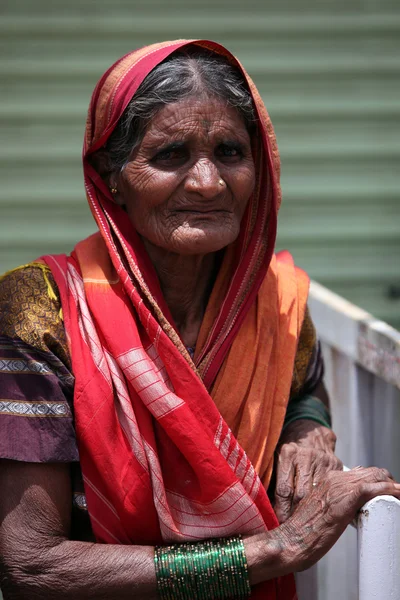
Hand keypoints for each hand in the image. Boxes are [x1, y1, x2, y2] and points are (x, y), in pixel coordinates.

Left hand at [274, 420, 342, 522]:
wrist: (309, 427)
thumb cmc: (287, 445)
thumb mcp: (274, 455)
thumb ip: (271, 477)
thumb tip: (260, 504)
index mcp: (288, 453)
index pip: (285, 490)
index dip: (281, 510)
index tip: (277, 524)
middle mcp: (306, 456)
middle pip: (302, 495)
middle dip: (295, 515)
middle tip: (289, 530)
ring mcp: (323, 460)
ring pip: (317, 495)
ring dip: (310, 512)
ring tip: (303, 526)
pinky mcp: (336, 465)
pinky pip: (330, 488)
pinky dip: (323, 501)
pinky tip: (318, 511)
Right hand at [280, 466, 399, 571]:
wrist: (291, 540)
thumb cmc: (304, 531)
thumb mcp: (320, 509)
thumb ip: (335, 500)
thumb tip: (353, 504)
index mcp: (328, 479)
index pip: (362, 472)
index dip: (377, 480)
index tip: (386, 490)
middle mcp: (334, 478)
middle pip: (372, 472)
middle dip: (388, 481)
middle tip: (397, 493)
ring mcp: (340, 487)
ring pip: (376, 476)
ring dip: (391, 485)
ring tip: (399, 493)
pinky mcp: (346, 498)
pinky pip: (374, 488)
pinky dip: (389, 489)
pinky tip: (397, 493)